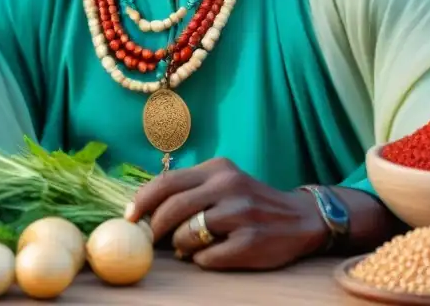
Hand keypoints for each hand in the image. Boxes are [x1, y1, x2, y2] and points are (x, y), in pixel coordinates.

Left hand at [125, 157, 329, 270]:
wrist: (300, 218)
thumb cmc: (251, 201)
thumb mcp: (224, 182)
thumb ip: (190, 189)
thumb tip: (144, 208)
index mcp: (218, 169)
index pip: (168, 182)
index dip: (142, 201)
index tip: (129, 217)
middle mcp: (229, 187)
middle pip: (173, 208)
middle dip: (154, 228)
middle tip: (149, 240)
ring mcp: (241, 215)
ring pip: (187, 234)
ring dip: (179, 246)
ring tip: (187, 246)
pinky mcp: (250, 242)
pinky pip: (207, 257)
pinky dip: (201, 259)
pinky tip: (209, 255)